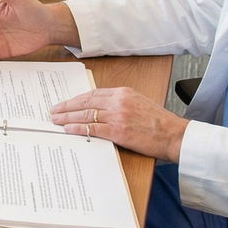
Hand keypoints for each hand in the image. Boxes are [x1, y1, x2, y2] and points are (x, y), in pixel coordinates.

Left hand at [50, 87, 188, 161]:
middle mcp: (119, 101)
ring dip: (68, 118)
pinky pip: (92, 129)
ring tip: (56, 121)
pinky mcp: (119, 131)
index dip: (75, 99)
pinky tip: (68, 130)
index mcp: (123, 92)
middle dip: (67, 107)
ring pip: (86, 115)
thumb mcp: (139, 103)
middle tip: (53, 111)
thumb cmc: (159, 122)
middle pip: (85, 102)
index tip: (64, 103)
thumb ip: (119, 103)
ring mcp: (118, 116)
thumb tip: (98, 108)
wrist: (174, 135)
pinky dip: (78, 129)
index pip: (92, 93)